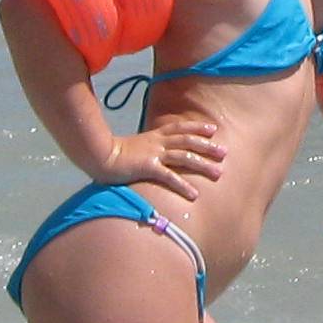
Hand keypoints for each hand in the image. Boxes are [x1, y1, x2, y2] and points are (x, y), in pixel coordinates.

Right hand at [93, 117, 224, 200]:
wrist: (98, 155)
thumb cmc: (113, 154)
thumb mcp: (134, 147)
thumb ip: (146, 149)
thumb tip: (155, 158)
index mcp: (154, 135)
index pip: (180, 128)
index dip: (197, 128)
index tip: (213, 129)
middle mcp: (157, 142)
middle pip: (188, 141)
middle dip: (208, 146)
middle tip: (224, 152)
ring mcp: (153, 153)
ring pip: (184, 157)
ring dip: (203, 164)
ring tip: (218, 173)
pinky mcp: (148, 167)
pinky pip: (169, 177)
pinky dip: (183, 185)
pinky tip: (194, 194)